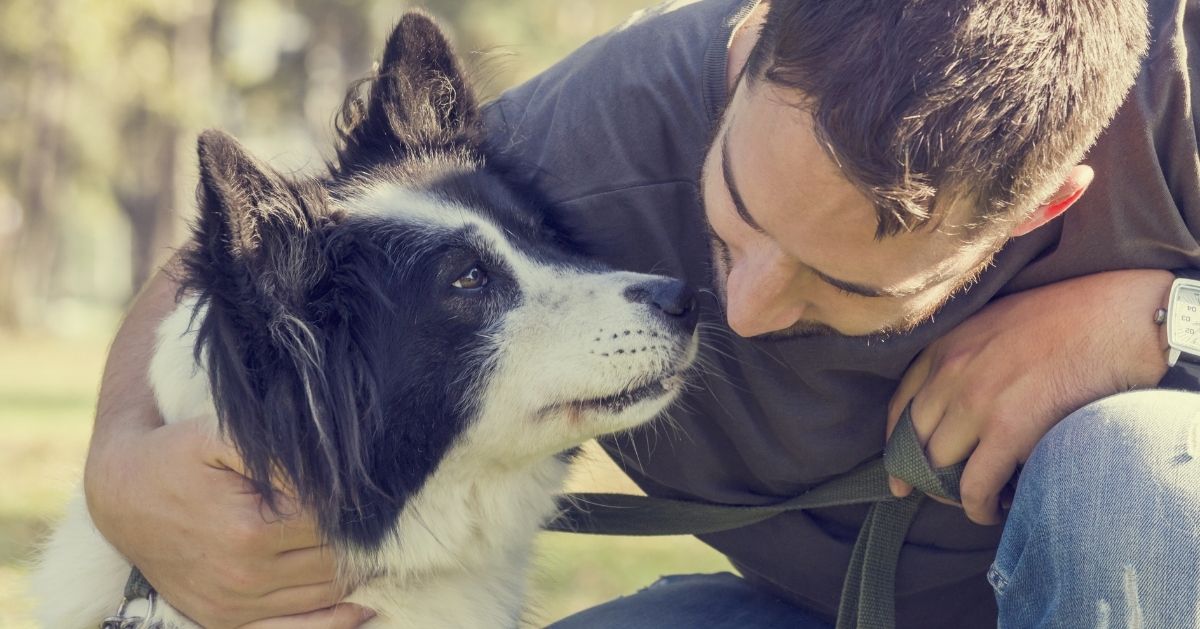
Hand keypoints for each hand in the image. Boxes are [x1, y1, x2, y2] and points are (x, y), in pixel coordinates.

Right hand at [85, 420, 373, 627]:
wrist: (121, 494)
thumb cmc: (177, 455)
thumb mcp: (223, 435)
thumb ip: (281, 451)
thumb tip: (336, 471)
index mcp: (251, 531)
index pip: (334, 523)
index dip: (359, 505)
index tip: (378, 487)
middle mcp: (245, 577)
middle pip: (336, 561)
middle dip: (365, 538)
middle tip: (387, 514)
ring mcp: (235, 605)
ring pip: (324, 595)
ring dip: (357, 572)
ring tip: (378, 544)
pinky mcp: (225, 620)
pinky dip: (334, 619)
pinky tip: (365, 600)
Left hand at [886, 270, 1171, 524]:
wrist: (1117, 318)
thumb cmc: (1069, 318)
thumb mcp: (997, 324)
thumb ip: (969, 357)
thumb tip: (959, 405)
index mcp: (945, 345)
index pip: (900, 406)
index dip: (896, 445)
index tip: (898, 472)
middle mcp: (950, 372)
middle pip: (915, 441)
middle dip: (923, 475)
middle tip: (941, 495)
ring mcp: (976, 401)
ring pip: (939, 467)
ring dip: (953, 493)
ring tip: (975, 502)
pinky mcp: (1009, 429)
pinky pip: (975, 485)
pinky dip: (978, 507)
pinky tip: (993, 511)